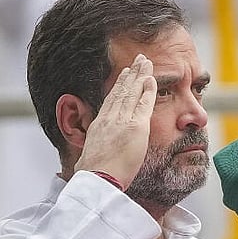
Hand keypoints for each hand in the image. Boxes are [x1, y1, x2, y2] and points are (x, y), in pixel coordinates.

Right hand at [74, 54, 156, 189]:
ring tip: (146, 62)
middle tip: (138, 60)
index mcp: (99, 126)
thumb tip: (86, 160)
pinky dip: (148, 90)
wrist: (97, 178)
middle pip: (121, 91)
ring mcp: (122, 121)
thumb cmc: (93, 176)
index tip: (124, 74)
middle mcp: (109, 119)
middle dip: (130, 74)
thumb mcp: (86, 159)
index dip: (118, 85)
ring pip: (132, 92)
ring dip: (140, 75)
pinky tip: (151, 79)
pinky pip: (143, 104)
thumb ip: (92, 153)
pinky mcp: (136, 126)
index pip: (111, 100)